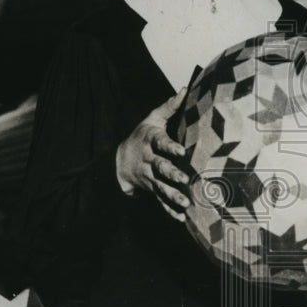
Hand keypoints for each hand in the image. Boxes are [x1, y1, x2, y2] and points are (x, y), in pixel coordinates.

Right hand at [116, 88, 190, 221]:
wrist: (120, 160)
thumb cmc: (141, 136)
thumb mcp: (152, 119)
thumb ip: (169, 107)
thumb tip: (186, 88)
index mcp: (150, 142)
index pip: (159, 143)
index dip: (169, 146)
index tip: (181, 150)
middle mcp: (148, 161)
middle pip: (160, 167)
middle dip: (172, 173)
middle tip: (185, 179)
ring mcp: (149, 177)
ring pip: (161, 187)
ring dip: (172, 195)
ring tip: (186, 203)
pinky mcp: (151, 190)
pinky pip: (159, 201)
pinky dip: (169, 211)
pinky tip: (180, 218)